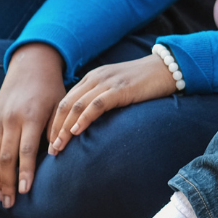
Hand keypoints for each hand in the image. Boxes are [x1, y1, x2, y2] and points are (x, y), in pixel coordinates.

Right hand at [0, 43, 65, 207]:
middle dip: (7, 182)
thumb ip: (56, 127)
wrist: (31, 66)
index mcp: (30, 116)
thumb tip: (56, 152)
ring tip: (2, 196)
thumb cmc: (51, 88)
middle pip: (5, 157)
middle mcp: (10, 119)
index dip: (25, 172)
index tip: (26, 190)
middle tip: (11, 202)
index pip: (25, 150)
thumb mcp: (60, 104)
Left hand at [47, 54, 177, 155]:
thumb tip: (86, 121)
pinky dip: (84, 118)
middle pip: (66, 105)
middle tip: (51, 150)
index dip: (54, 123)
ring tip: (59, 146)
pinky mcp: (121, 89)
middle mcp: (95, 78)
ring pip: (77, 106)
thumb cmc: (143, 82)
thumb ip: (100, 98)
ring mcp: (108, 83)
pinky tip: (77, 131)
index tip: (50, 142)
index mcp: (92, 78)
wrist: (167, 68)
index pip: (65, 101)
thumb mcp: (116, 87)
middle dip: (55, 129)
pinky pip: (97, 104)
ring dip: (65, 128)